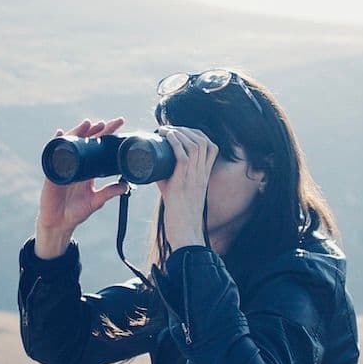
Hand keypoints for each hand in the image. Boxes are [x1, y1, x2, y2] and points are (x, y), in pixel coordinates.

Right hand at [36, 116, 130, 255]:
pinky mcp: (53, 172)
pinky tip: (59, 133)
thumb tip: (126, 185)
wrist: (59, 223)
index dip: (107, 135)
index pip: (98, 148)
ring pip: (71, 144)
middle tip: (106, 122)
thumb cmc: (76, 212)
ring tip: (88, 124)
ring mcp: (63, 166)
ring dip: (78, 132)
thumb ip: (109, 192)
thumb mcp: (96, 201)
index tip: (119, 124)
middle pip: (85, 142)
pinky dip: (56, 143)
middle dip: (95, 130)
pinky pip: (54, 155)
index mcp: (87, 169)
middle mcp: (75, 164)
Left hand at [156, 125, 215, 250]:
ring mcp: (195, 177)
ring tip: (166, 130)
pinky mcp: (183, 183)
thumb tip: (151, 167)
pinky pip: (184, 156)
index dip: (197, 133)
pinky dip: (176, 142)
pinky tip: (168, 136)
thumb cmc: (181, 217)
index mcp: (205, 175)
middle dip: (187, 129)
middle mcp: (202, 174)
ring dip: (180, 132)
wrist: (186, 234)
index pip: (211, 146)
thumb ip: (168, 178)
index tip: (181, 131)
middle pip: (203, 140)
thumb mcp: (178, 191)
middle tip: (170, 129)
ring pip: (195, 144)